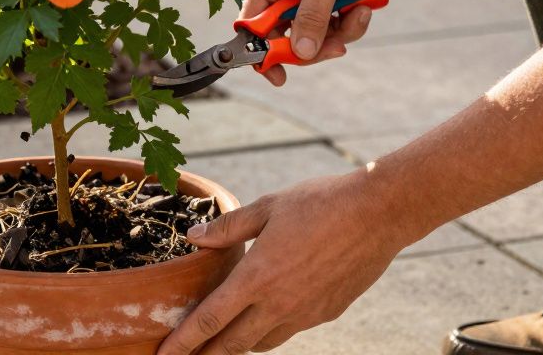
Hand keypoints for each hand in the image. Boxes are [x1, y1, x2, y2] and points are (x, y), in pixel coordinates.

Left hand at [156, 172, 408, 353]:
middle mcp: (279, 304)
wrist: (379, 214)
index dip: (184, 342)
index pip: (210, 320)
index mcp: (257, 276)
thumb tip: (193, 238)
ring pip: (262, 343)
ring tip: (220, 344)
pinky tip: (265, 319)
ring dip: (238, 346)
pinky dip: (269, 331)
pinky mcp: (327, 314)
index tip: (164, 354)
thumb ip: (228, 228)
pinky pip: (289, 331)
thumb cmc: (321, 202)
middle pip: (232, 344)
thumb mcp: (268, 207)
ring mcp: (305, 314)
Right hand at [241, 0, 393, 85]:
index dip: (261, 53)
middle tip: (336, 49)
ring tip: (359, 14)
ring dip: (339, 33)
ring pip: (313, 36)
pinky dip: (349, 23)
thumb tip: (299, 54)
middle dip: (312, 46)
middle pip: (285, 39)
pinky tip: (364, 7)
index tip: (279, 75)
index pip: (251, 27)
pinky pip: (332, 27)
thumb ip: (311, 19)